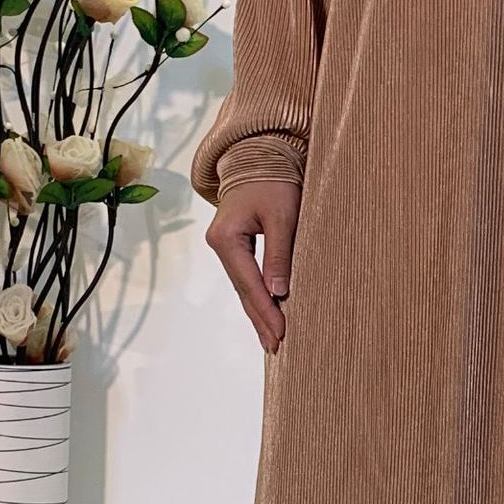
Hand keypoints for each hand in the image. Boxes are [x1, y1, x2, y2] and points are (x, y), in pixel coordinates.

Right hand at [207, 179, 300, 353]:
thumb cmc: (274, 181)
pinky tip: (266, 314)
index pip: (249, 283)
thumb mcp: (282, 215)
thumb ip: (279, 253)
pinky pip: (246, 278)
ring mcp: (225, 246)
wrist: (260, 157)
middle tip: (277, 347)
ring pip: (243, 287)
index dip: (266, 310)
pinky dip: (257, 297)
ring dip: (258, 313)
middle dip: (260, 320)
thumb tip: (279, 291)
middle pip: (242, 291)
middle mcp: (220, 244)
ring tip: (272, 340)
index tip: (282, 333)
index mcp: (226, 237)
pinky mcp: (235, 245)